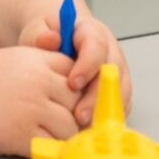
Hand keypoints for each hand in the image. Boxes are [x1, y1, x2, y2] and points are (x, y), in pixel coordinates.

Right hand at [0, 47, 78, 156]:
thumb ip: (40, 69)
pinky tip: (34, 141)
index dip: (72, 85)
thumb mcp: (9, 61)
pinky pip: (54, 146)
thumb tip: (68, 88)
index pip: (74, 70)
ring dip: (63, 132)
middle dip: (71, 109)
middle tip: (57, 117)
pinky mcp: (23, 136)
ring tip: (44, 131)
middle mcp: (38, 82)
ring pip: (71, 125)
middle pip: (77, 99)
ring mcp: (33, 109)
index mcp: (35, 59)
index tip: (64, 96)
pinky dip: (49, 147)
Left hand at [18, 7, 132, 126]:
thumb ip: (40, 35)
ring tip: (83, 127)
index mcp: (92, 32)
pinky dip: (106, 118)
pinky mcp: (117, 89)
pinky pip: (119, 105)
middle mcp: (109, 51)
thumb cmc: (47, 34)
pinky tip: (89, 129)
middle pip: (113, 73)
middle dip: (97, 97)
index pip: (96, 46)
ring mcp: (116, 70)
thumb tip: (50, 39)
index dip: (88, 66)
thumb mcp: (38, 29)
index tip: (72, 83)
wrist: (54, 39)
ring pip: (120, 92)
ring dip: (104, 111)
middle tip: (78, 115)